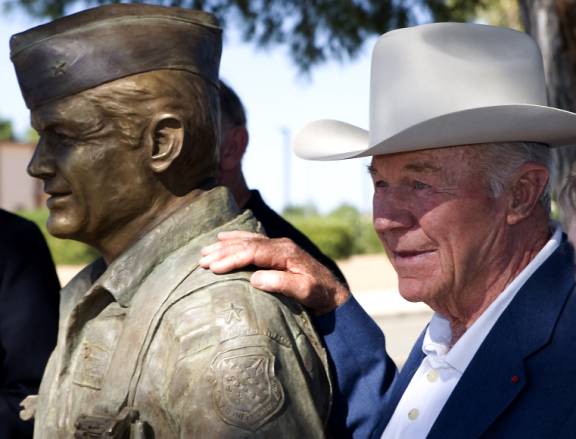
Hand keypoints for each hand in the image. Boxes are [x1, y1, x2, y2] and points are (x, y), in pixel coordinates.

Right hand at [199, 231, 349, 314]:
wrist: (333, 293)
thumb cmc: (319, 295)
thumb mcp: (304, 291)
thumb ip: (281, 283)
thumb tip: (254, 278)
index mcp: (285, 253)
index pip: (252, 251)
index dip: (231, 258)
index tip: (213, 268)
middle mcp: (280, 245)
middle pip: (246, 243)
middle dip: (222, 252)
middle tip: (201, 261)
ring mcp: (278, 246)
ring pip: (246, 240)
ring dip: (224, 245)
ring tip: (204, 252)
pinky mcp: (277, 250)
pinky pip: (251, 240)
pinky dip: (235, 238)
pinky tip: (222, 237)